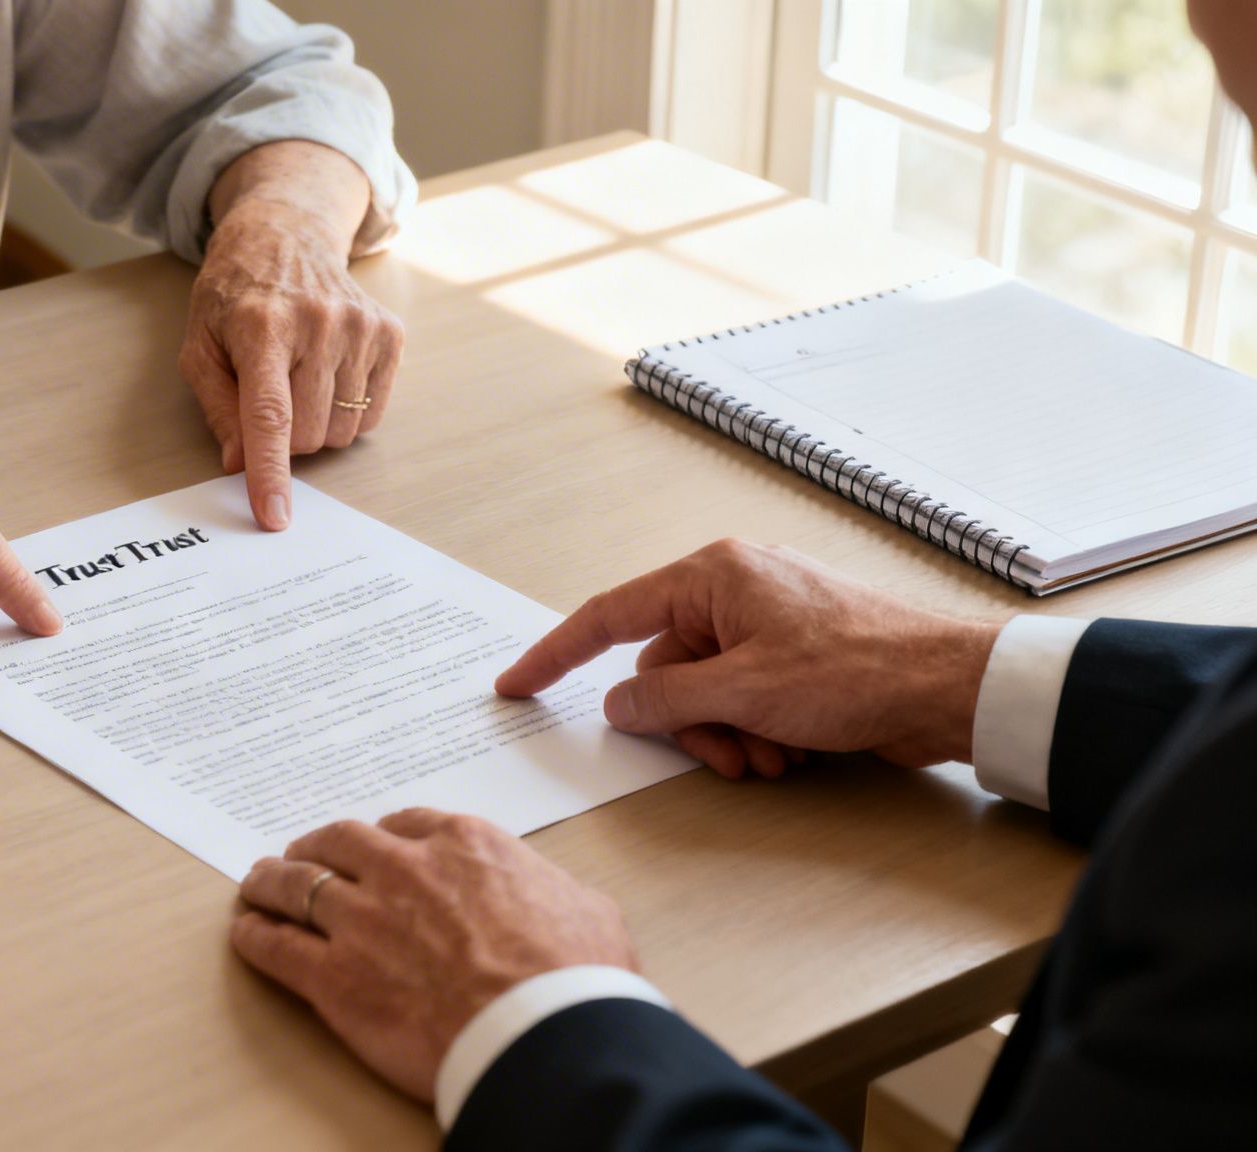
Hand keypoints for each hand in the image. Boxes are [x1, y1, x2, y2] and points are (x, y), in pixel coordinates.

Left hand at [181, 165, 403, 530]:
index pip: (270, 417)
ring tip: (300, 378)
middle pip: (309, 434)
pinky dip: (349, 409)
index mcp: (262, 327)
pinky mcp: (389, 332)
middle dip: (286, 438)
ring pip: (344, 429)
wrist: (286, 235)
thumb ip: (217, 407)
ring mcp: (360, 326)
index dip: (270, 472)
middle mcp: (318, 323)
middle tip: (271, 399)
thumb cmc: (235, 296)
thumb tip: (238, 463)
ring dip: (319, 423)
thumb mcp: (201, 345)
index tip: (274, 515)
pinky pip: (374, 412)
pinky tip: (328, 372)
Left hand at [232, 810, 633, 1101]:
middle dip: (316, 847)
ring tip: (257, 884)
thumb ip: (546, 890)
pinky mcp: (335, 978)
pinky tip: (247, 934)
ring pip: (296, 885)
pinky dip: (256, 937)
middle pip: (339, 842)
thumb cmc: (576, 978)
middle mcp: (405, 870)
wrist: (543, 1033)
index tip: (373, 846)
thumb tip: (550, 899)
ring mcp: (363, 922)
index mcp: (465, 846)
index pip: (407, 823)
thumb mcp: (585, 908)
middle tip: (302, 854)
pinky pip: (277, 948)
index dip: (384, 835)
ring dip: (272, 882)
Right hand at [496, 540, 1000, 776]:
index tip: (517, 684)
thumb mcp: (742, 690)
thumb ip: (664, 698)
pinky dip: (754, 731)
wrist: (946, 687)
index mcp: (711, 575)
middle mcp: (733, 589)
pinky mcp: (794, 655)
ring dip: (726, 735)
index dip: (556, 653)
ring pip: (705, 692)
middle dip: (689, 724)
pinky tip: (790, 751)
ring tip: (770, 758)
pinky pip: (741, 697)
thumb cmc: (855, 670)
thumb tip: (619, 704)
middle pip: (664, 668)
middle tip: (725, 755)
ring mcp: (765, 623)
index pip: (609, 616)